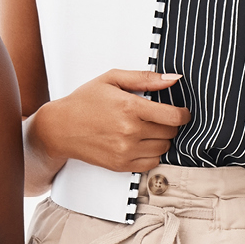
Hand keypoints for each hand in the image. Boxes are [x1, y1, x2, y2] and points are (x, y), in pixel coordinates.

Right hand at [33, 70, 190, 172]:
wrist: (60, 128)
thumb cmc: (85, 100)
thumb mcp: (112, 79)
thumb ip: (145, 78)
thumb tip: (173, 79)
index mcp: (130, 108)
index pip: (174, 117)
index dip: (184, 114)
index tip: (182, 111)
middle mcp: (130, 132)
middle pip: (171, 132)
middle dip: (169, 124)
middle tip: (157, 117)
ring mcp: (126, 151)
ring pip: (164, 148)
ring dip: (161, 138)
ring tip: (146, 128)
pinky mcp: (121, 165)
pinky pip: (152, 162)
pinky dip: (152, 153)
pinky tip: (140, 142)